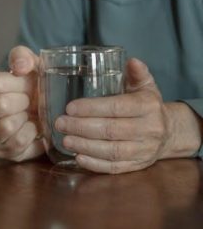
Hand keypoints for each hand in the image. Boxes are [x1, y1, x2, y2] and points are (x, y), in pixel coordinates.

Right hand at [0, 46, 44, 161]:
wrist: (40, 111)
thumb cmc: (29, 87)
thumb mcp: (27, 66)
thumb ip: (22, 57)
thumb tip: (20, 67)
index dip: (17, 83)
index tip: (25, 84)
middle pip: (0, 105)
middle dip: (22, 101)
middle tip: (29, 100)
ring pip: (6, 126)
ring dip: (25, 117)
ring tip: (28, 114)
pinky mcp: (1, 151)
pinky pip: (18, 142)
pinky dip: (32, 133)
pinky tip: (32, 126)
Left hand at [55, 58, 202, 173]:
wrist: (169, 132)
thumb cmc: (147, 105)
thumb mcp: (145, 86)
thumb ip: (136, 74)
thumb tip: (131, 61)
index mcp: (148, 106)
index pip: (117, 107)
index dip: (91, 108)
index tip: (69, 108)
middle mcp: (149, 129)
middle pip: (111, 130)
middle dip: (81, 127)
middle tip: (60, 123)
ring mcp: (144, 150)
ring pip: (112, 151)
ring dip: (85, 146)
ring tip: (65, 140)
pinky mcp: (138, 165)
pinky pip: (115, 168)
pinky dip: (95, 164)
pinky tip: (78, 157)